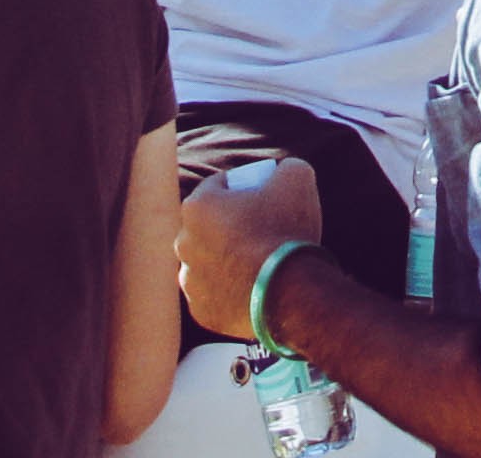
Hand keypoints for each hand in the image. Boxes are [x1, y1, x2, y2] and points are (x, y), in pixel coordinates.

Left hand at [175, 157, 327, 338]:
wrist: (289, 293)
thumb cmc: (286, 230)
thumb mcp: (297, 177)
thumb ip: (285, 167)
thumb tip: (282, 172)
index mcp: (197, 207)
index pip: (218, 186)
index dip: (242, 187)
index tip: (262, 196)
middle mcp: (183, 243)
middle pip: (208, 225)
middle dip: (229, 224)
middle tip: (262, 228)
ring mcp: (190, 281)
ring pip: (208, 262)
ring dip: (227, 258)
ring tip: (259, 261)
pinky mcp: (201, 312)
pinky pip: (215, 294)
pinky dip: (230, 290)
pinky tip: (254, 286)